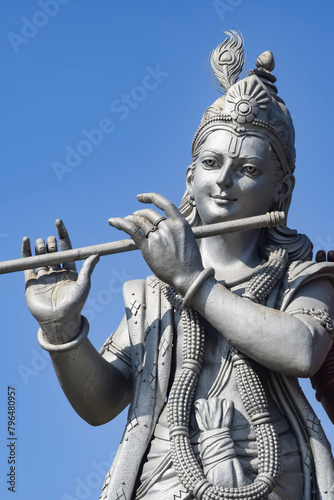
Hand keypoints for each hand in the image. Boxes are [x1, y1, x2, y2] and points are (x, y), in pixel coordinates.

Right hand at [23, 220, 98, 343]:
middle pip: (53, 251)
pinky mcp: (31, 282)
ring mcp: (44, 276)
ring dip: (40, 247)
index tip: (58, 222)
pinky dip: (26, 252)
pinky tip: (26, 241)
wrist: (58, 320)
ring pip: (41, 255)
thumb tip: (97, 253)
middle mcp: (57, 271)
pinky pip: (28, 264)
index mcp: (70, 270)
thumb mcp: (84, 284)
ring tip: (42, 245)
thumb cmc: (75, 305)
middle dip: (51, 243)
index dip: (62, 235)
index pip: (66, 248)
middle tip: (51, 243)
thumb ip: (88, 268)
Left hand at [108, 193, 203, 293]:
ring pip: (139, 221)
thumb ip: (175, 232)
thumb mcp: (187, 239)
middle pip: (149, 214)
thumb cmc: (189, 263)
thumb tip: (163, 230)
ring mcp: (157, 236)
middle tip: (132, 217)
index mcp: (180, 223)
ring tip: (121, 222)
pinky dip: (120, 224)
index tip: (140, 198)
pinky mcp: (147, 247)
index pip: (164, 203)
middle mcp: (168, 227)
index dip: (150, 198)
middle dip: (138, 214)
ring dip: (129, 219)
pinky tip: (113, 222)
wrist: (188, 276)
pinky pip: (131, 230)